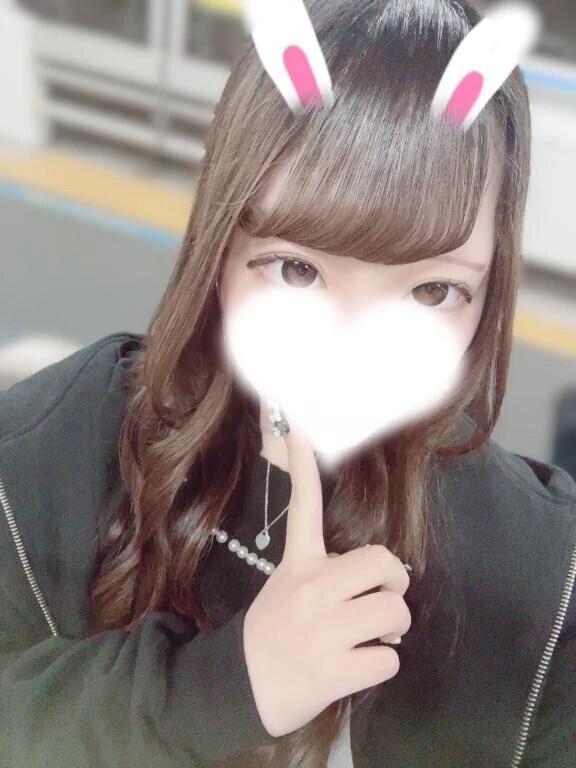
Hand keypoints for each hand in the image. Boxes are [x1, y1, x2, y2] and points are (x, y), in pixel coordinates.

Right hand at [243, 424, 410, 736]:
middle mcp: (313, 588)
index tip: (299, 426)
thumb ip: (322, 572)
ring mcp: (325, 628)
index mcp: (298, 565)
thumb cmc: (271, 635)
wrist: (240, 689)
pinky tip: (355, 666)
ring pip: (396, 613)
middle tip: (381, 600)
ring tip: (364, 638)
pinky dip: (380, 664)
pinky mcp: (336, 668)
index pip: (304, 506)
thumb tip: (372, 570)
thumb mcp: (285, 587)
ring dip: (389, 631)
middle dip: (393, 585)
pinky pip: (391, 657)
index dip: (305, 465)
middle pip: (385, 564)